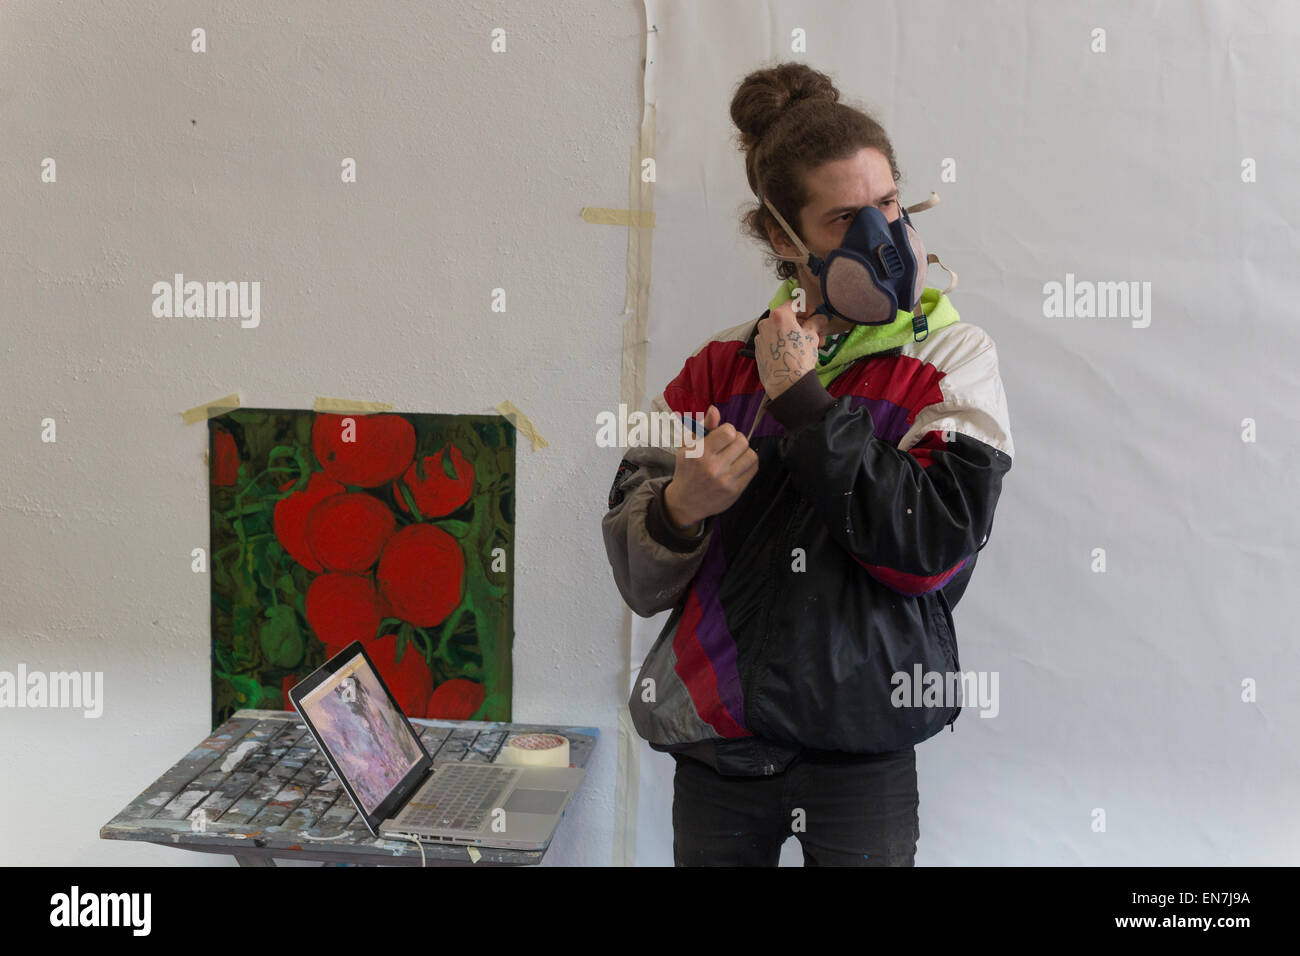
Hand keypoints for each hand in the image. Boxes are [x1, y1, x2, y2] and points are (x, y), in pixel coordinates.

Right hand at [663, 405, 757, 528]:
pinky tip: (738, 466)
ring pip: (751, 455)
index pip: (728, 431)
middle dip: (737, 440)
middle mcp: (712, 468)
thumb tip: (715, 410)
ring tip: (735, 456)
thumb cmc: (687, 470)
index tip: (722, 436)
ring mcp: (725, 481)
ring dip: (745, 452)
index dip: (728, 430)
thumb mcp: (688, 447)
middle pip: (742, 441)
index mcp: (699, 453)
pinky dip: (748, 464)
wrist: (686, 502)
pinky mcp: (734, 491)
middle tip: (730, 446)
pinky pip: (753, 470)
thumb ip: (703, 427)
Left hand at [755, 300, 822, 399]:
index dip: (806, 308)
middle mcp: (766, 324)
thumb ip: (815, 323)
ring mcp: (761, 337)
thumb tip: (820, 318)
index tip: (814, 314)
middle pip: (787, 318)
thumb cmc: (799, 358)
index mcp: (779, 316)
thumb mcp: (812, 337)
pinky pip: (774, 341)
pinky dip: (785, 342)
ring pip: (781, 331)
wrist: (786, 383)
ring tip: (812, 345)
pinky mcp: (759, 350)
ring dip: (796, 335)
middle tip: (816, 331)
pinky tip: (796, 351)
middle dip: (803, 324)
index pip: (793, 304)